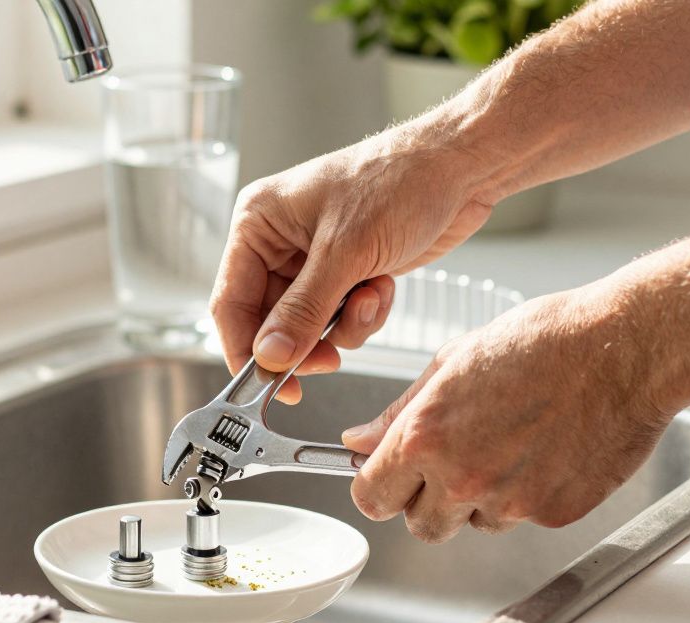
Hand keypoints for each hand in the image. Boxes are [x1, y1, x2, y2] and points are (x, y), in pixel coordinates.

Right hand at [209, 124, 496, 401]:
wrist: (459, 169)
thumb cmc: (398, 182)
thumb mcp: (345, 252)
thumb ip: (302, 311)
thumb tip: (269, 357)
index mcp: (258, 223)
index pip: (230, 302)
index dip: (245, 349)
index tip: (267, 386)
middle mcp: (278, 242)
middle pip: (269, 322)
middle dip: (306, 340)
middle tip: (329, 358)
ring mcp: (312, 260)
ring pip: (308, 327)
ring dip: (343, 326)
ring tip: (371, 296)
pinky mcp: (345, 273)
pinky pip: (339, 320)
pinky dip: (364, 315)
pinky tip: (384, 286)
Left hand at [341, 286, 674, 542]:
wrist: (624, 348)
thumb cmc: (543, 340)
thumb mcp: (452, 362)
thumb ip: (400, 412)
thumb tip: (359, 440)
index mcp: (426, 437)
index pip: (371, 498)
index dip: (377, 488)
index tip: (387, 478)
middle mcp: (462, 478)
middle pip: (420, 525)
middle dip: (428, 500)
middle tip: (455, 458)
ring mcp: (510, 501)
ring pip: (474, 522)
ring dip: (481, 497)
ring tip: (512, 440)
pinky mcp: (554, 514)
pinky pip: (522, 518)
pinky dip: (528, 494)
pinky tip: (546, 449)